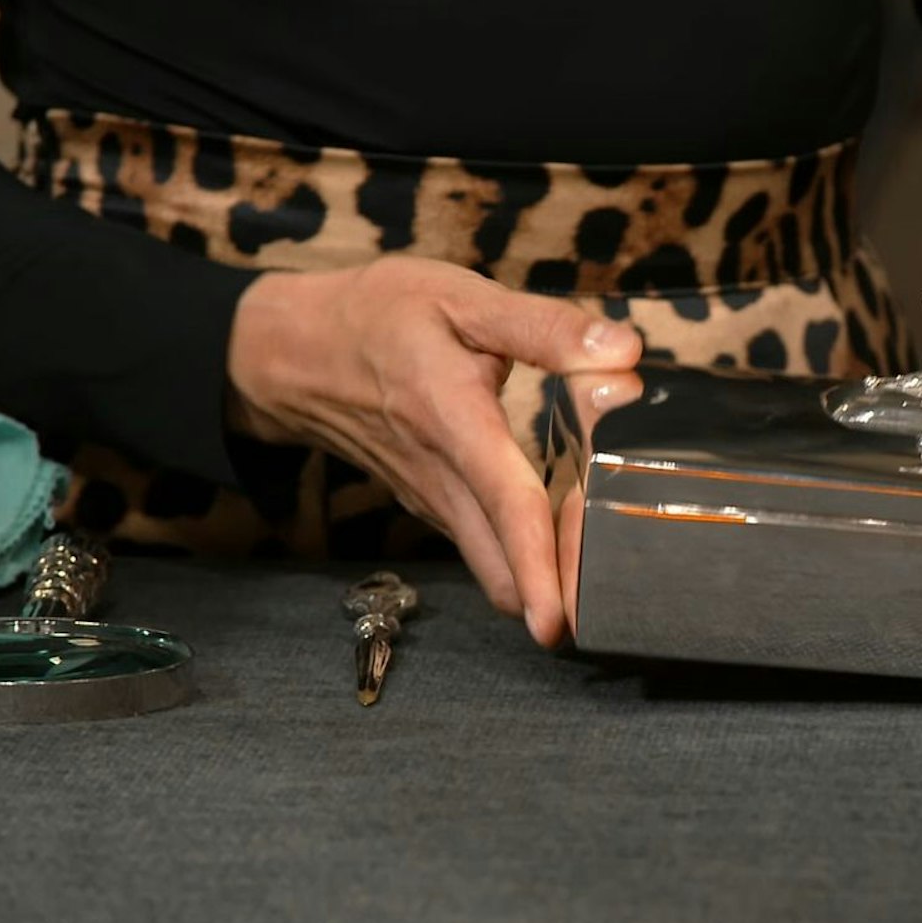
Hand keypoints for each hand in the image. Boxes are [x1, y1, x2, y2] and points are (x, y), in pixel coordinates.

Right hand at [224, 256, 640, 645]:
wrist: (296, 352)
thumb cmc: (381, 317)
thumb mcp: (461, 298)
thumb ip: (546, 328)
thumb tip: (626, 352)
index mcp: (455, 421)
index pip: (507, 506)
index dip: (538, 567)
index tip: (559, 623)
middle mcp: (443, 481)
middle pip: (503, 573)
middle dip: (560, 596)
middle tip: (621, 586)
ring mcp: (436, 503)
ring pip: (495, 570)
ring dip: (546, 581)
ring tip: (607, 564)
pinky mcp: (435, 508)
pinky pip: (485, 550)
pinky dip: (526, 558)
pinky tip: (569, 532)